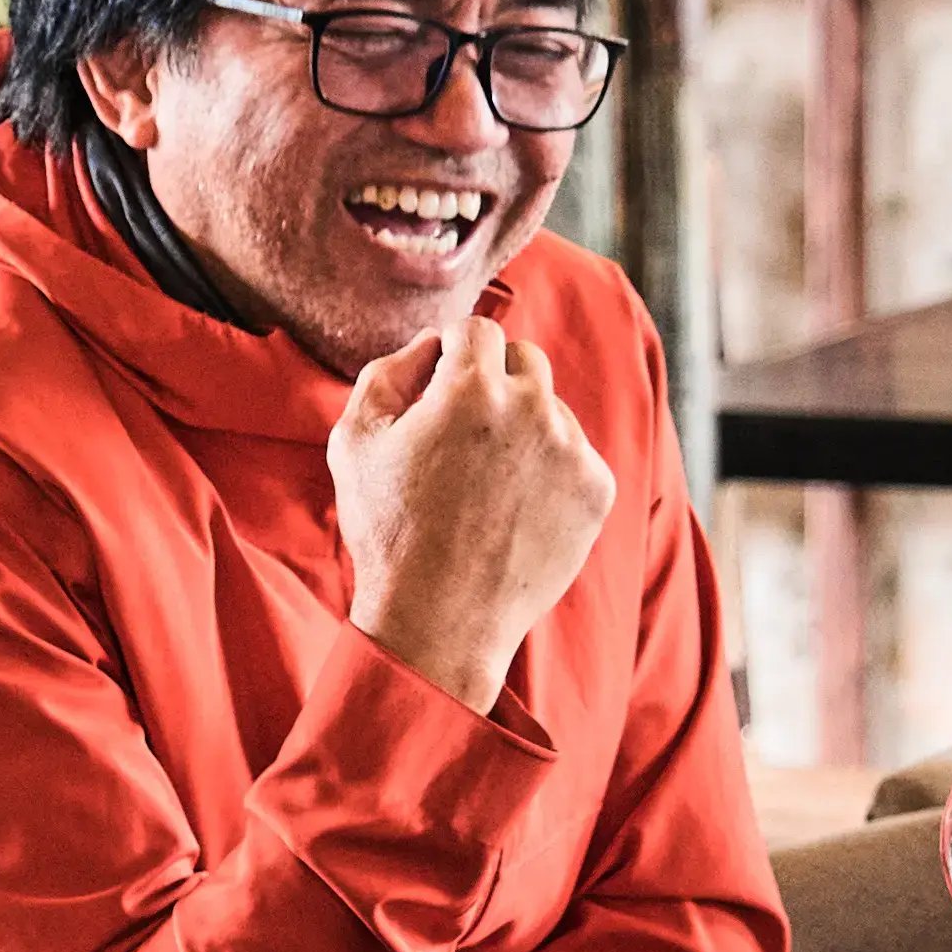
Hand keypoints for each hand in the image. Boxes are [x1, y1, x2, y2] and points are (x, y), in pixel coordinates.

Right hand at [330, 319, 615, 711]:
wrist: (441, 622)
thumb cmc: (389, 532)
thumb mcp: (353, 442)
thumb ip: (387, 372)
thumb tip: (430, 346)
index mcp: (471, 387)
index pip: (477, 329)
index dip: (453, 355)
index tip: (440, 389)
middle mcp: (532, 408)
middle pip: (523, 359)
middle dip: (493, 383)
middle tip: (462, 437)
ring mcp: (572, 450)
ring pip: (551, 410)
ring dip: (523, 429)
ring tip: (485, 487)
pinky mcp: (598, 490)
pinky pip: (575, 455)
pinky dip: (549, 471)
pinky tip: (514, 510)